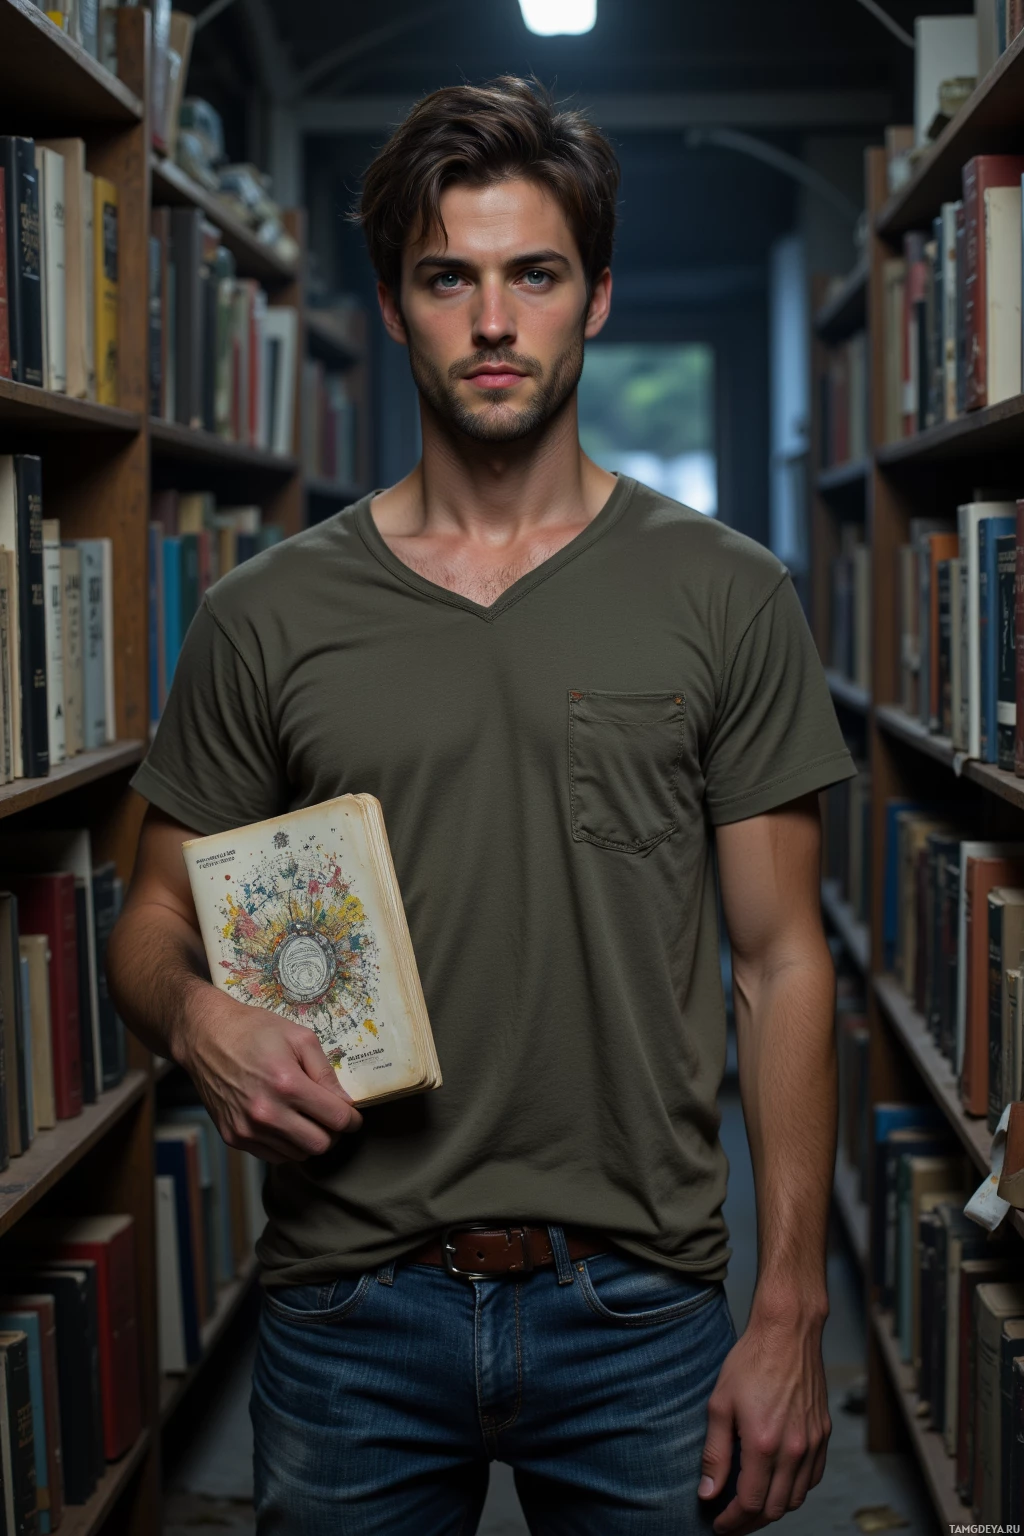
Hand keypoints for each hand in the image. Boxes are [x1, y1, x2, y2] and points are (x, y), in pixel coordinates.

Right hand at [174, 982, 362, 1161]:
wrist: (205, 1037)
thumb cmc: (255, 1031)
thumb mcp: (300, 1037)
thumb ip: (326, 1072)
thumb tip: (345, 1103)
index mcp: (287, 1084)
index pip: (336, 1119)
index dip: (352, 1119)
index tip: (352, 1115)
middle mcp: (266, 1113)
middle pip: (320, 1145)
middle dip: (333, 1133)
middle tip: (330, 1117)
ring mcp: (248, 1129)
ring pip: (298, 1155)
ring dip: (309, 1140)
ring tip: (305, 1118)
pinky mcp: (234, 1138)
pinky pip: (274, 1156)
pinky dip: (286, 1145)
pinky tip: (285, 1123)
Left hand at [698, 1305, 830, 1533]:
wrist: (787, 1332)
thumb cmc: (751, 1361)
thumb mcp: (720, 1404)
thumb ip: (714, 1454)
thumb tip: (708, 1492)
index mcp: (763, 1444)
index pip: (750, 1503)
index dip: (732, 1521)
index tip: (719, 1524)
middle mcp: (793, 1449)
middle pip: (774, 1509)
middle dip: (750, 1522)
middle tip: (731, 1521)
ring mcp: (812, 1443)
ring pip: (796, 1498)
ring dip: (773, 1509)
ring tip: (751, 1504)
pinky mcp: (823, 1434)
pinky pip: (813, 1478)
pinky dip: (795, 1490)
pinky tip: (778, 1483)